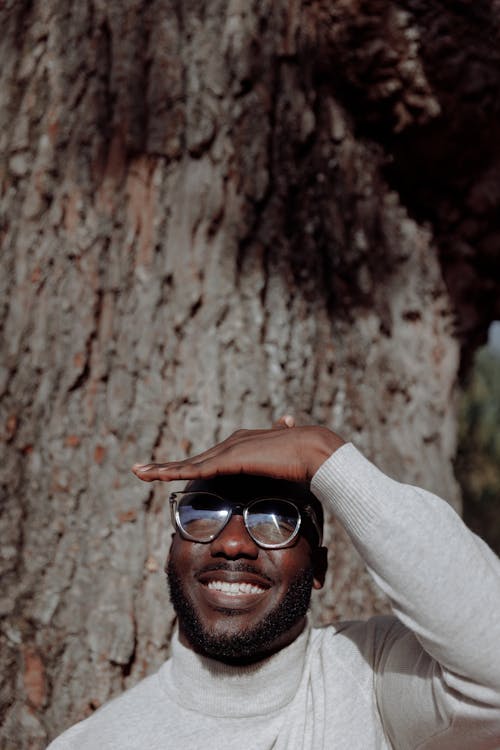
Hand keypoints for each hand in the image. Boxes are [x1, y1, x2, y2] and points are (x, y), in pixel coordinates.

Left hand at [132, 416, 344, 483]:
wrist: (314, 450)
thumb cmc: (305, 458)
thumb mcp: (285, 458)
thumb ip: (280, 448)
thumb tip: (286, 420)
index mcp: (241, 445)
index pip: (208, 459)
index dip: (187, 466)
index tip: (170, 471)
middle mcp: (230, 443)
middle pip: (191, 460)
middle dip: (166, 466)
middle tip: (141, 469)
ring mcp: (228, 450)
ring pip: (188, 464)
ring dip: (162, 469)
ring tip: (139, 473)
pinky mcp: (229, 460)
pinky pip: (196, 470)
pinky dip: (174, 473)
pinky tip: (157, 477)